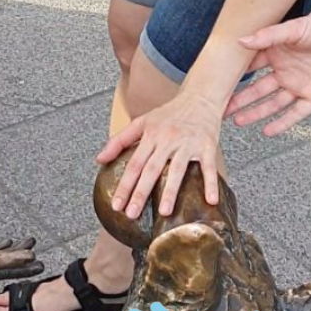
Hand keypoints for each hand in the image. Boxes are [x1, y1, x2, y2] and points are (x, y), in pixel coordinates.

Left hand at [96, 89, 221, 218]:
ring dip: (171, 191)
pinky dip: (211, 184)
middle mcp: (168, 139)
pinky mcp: (207, 146)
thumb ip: (120, 140)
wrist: (200, 97)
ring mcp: (187, 143)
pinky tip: (210, 201)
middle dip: (141, 192)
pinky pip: (209, 167)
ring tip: (164, 213)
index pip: (134, 163)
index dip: (124, 185)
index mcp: (151, 134)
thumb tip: (99, 159)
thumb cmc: (169, 113)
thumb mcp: (142, 121)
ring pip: (178, 169)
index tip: (117, 204)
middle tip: (132, 213)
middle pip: (152, 168)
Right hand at [227, 0, 310, 134]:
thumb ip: (267, 37)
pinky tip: (267, 130)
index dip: (234, 75)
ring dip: (255, 112)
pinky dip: (281, 123)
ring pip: (272, 103)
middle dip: (239, 99)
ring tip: (237, 121)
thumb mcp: (293, 29)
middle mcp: (285, 70)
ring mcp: (299, 85)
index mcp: (277, 52)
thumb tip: (241, 40)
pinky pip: (295, 113)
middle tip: (221, 109)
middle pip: (257, 89)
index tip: (216, 83)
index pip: (250, 66)